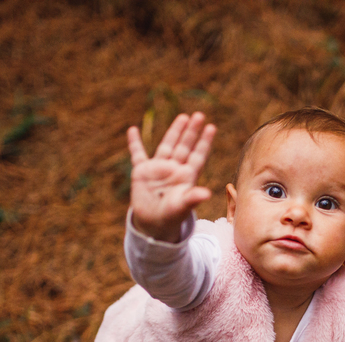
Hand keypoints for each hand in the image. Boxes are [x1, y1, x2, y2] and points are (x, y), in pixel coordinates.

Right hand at [126, 112, 216, 241]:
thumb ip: (192, 198)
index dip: (204, 142)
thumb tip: (207, 194)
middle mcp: (174, 169)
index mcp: (186, 177)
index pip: (197, 155)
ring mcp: (158, 169)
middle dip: (191, 131)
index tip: (211, 127)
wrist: (153, 224)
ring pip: (167, 146)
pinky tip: (133, 130)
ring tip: (183, 117)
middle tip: (199, 115)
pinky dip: (134, 143)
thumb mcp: (182, 207)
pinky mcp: (142, 172)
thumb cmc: (171, 217)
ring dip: (174, 132)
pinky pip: (137, 154)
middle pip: (185, 146)